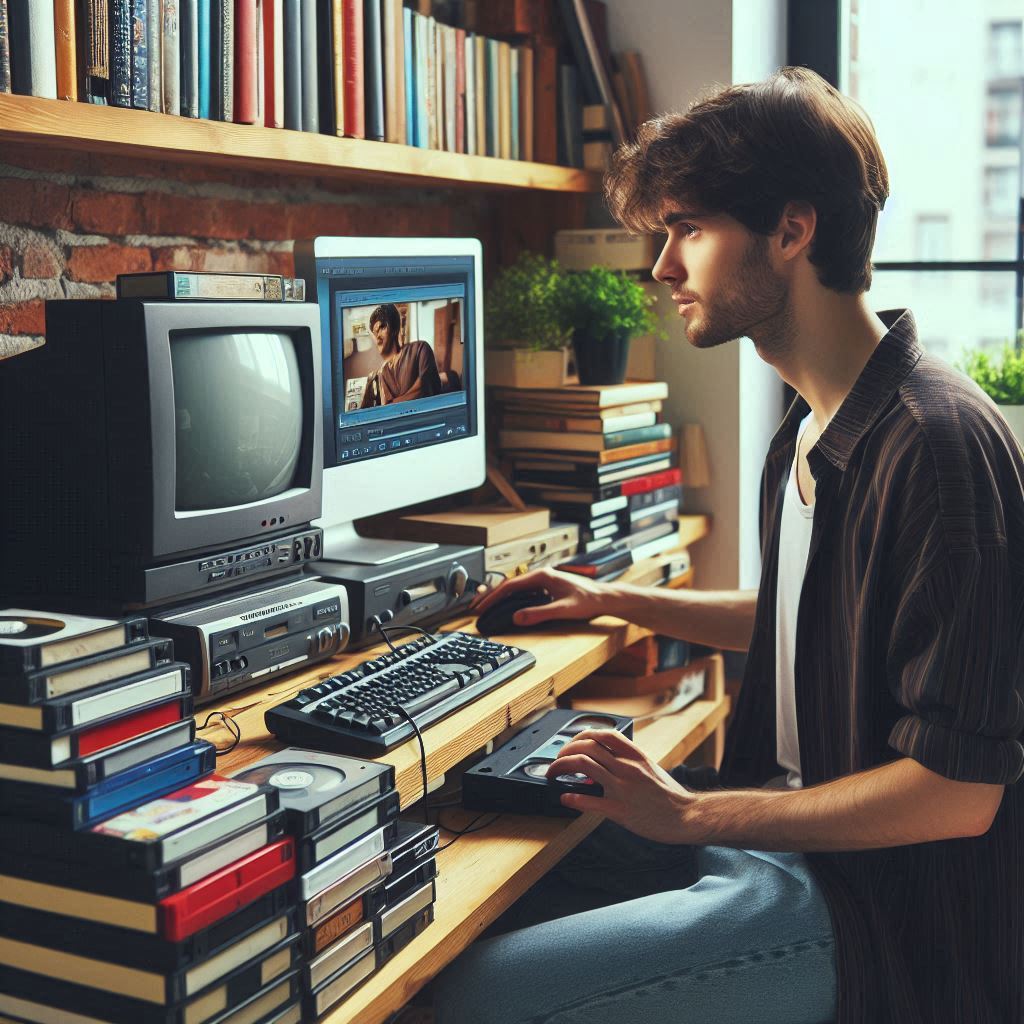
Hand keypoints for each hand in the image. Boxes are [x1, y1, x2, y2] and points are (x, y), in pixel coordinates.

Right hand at [471, 567, 611, 626]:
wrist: (605, 598)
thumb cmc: (589, 600)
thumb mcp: (563, 609)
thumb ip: (539, 614)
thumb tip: (516, 618)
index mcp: (542, 576)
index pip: (510, 585)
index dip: (493, 597)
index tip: (481, 606)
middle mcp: (541, 575)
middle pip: (509, 584)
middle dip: (491, 596)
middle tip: (475, 607)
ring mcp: (543, 580)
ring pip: (514, 587)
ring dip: (499, 596)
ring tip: (485, 606)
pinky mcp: (547, 587)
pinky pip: (522, 591)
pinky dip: (510, 598)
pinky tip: (505, 605)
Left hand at [546, 729, 698, 843]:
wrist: (688, 816)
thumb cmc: (670, 795)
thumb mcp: (650, 768)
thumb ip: (629, 762)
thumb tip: (606, 758)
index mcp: (635, 755)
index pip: (604, 734)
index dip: (582, 735)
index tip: (572, 743)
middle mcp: (627, 767)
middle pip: (588, 746)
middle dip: (565, 751)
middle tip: (557, 760)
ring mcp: (623, 788)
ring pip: (584, 766)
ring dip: (561, 767)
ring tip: (553, 774)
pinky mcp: (621, 811)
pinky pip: (591, 801)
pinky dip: (573, 798)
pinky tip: (565, 798)